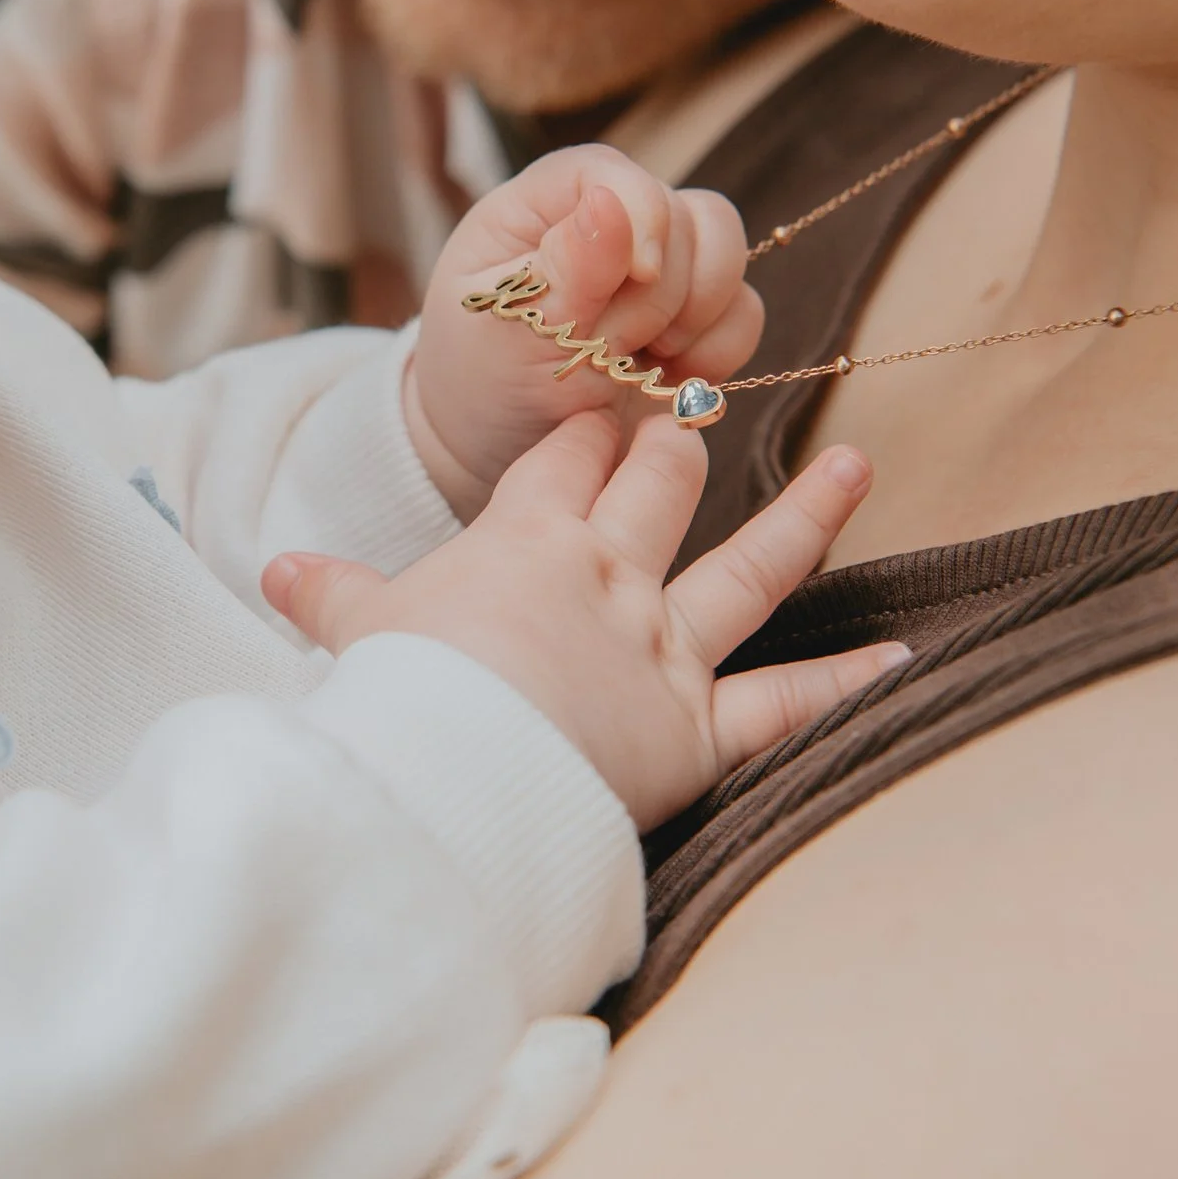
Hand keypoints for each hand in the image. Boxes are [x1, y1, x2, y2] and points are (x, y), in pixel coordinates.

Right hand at [263, 413, 907, 830]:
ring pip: (752, 566)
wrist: (452, 779)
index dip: (584, 429)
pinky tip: (902, 656)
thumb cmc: (401, 699)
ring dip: (808, 515)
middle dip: (681, 443)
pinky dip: (847, 684)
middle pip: (660, 484)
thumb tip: (275, 570)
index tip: (606, 399)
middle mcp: (609, 575)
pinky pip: (787, 705)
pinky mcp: (699, 731)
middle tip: (702, 414)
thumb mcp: (360, 635)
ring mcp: (664, 648)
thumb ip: (331, 596)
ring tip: (858, 462)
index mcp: (525, 540)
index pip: (562, 459)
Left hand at [406, 146, 761, 520]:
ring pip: (726, 251)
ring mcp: (657, 265)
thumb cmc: (484, 383)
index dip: (643, 217)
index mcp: (540, 207)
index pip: (613, 174)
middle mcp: (608, 222)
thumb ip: (565, 272)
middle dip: (655, 298)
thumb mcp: (507, 333)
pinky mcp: (694, 315)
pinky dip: (719, 350)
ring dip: (695, 319)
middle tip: (604, 352)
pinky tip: (672, 379)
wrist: (502, 451)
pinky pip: (744, 311)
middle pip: (683, 215)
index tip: (639, 277)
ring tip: (641, 362)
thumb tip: (609, 201)